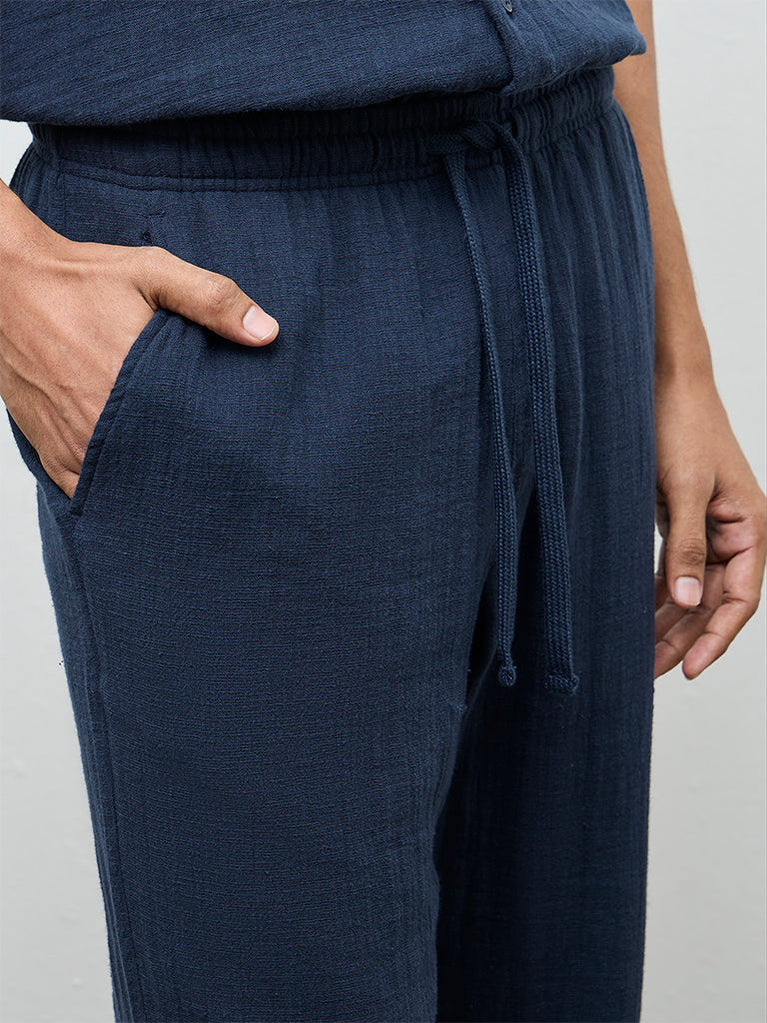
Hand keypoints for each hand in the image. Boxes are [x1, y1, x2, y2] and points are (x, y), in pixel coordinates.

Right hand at [0, 187, 278, 500]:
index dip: (217, 452)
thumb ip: (213, 300)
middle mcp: (97, 422)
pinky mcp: (48, 450)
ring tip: (178, 479)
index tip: (236, 454)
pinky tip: (135, 482)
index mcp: (131, 383)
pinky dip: (109, 487)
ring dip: (147, 484)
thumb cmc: (80, 278)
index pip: (190, 440)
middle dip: (186, 474)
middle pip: (158, 470)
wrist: (6, 282)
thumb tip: (267, 333)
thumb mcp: (154, 273)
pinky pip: (83, 488)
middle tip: (214, 473)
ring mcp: (70, 442)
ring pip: (122, 485)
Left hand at [653, 366, 766, 679]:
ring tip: (637, 654)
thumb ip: (686, 547)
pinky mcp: (681, 519)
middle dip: (683, 638)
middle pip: (712, 602)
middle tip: (648, 673)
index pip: (740, 600)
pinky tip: (635, 615)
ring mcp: (708, 528)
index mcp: (751, 527)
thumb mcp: (683, 488)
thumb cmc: (681, 424)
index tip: (689, 671)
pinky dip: (656, 593)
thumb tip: (687, 603)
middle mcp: (735, 533)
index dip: (715, 638)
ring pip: (691, 590)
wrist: (663, 381)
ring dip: (667, 620)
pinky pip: (674, 568)